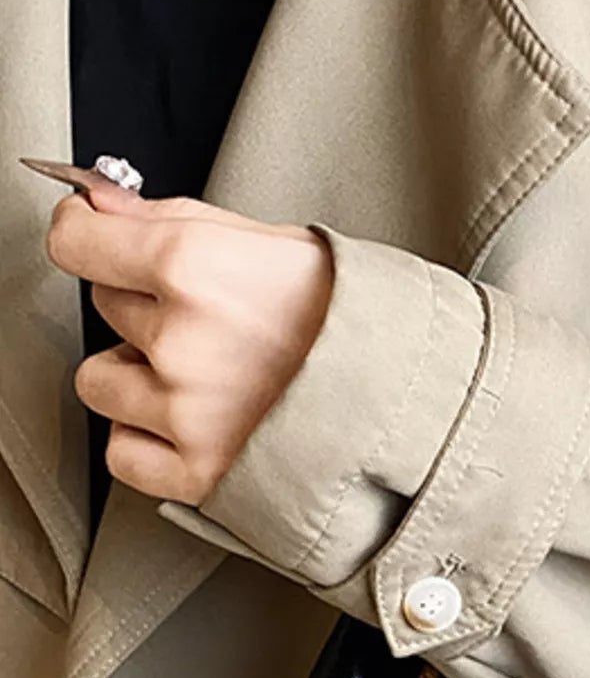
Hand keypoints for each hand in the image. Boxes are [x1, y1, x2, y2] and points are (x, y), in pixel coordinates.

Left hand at [45, 177, 333, 503]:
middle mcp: (180, 341)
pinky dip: (146, 439)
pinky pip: (123, 453)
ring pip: (101, 380)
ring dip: (138, 376)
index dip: (86, 234)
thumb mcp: (278, 242)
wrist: (423, 406)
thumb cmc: (365, 323)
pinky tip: (191, 423)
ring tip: (203, 376)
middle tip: (214, 320)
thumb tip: (103, 203)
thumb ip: (179, 221)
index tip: (96, 237)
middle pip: (105, 307)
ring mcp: (185, 412)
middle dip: (147, 307)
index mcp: (194, 266)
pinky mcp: (198, 473)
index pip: (78, 242)